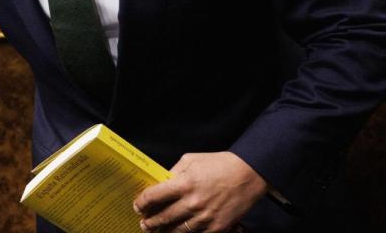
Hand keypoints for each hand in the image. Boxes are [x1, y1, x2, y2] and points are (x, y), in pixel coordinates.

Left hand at [133, 152, 267, 232]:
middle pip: (163, 218)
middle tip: (144, 224)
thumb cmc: (219, 164)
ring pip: (177, 230)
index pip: (153, 197)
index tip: (137, 206)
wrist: (248, 174)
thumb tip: (160, 183)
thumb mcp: (191, 160)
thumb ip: (173, 173)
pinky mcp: (217, 227)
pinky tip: (178, 232)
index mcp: (184, 183)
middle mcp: (192, 203)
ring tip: (157, 231)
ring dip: (164, 231)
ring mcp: (205, 217)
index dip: (142, 203)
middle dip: (149, 222)